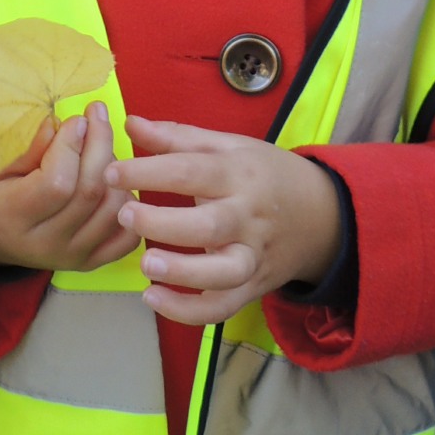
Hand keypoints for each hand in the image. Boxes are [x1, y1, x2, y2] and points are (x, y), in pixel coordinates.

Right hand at [0, 102, 138, 273]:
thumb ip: (31, 151)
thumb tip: (62, 124)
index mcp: (13, 218)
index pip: (57, 183)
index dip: (71, 146)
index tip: (76, 119)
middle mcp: (46, 244)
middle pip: (89, 192)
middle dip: (99, 144)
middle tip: (97, 114)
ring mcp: (72, 256)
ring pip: (112, 209)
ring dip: (116, 170)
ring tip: (104, 146)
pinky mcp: (89, 262)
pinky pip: (126, 237)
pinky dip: (129, 206)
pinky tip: (116, 182)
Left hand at [109, 116, 341, 325]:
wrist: (323, 216)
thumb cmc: (265, 175)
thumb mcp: (229, 147)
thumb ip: (177, 137)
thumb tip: (130, 123)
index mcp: (239, 174)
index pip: (192, 171)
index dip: (149, 172)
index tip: (111, 172)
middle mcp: (248, 217)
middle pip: (209, 225)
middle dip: (163, 223)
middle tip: (125, 215)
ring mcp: (252, 256)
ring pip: (222, 273)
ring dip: (183, 273)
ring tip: (145, 265)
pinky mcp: (252, 287)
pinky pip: (222, 307)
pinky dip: (189, 311)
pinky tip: (154, 298)